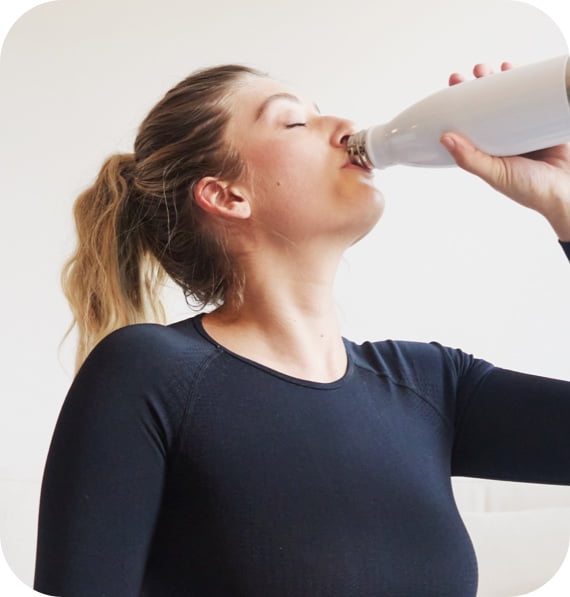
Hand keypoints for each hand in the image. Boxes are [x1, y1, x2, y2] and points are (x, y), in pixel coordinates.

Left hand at [440, 61, 569, 240]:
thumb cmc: (532, 191)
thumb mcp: (496, 174)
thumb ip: (471, 159)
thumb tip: (445, 138)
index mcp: (488, 152)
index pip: (469, 123)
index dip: (460, 104)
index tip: (455, 83)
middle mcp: (504, 140)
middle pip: (488, 107)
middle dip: (480, 87)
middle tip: (476, 71)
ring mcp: (525, 131)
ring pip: (510, 101)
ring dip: (502, 82)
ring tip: (495, 68)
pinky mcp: (545, 124)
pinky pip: (534, 100)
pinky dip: (528, 84)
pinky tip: (518, 71)